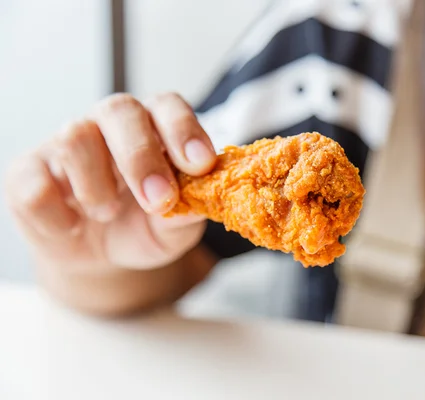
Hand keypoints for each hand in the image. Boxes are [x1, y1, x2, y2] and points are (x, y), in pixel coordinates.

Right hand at [5, 93, 216, 273]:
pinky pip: (35, 183)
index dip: (184, 129)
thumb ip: (189, 212)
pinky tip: (73, 227)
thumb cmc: (144, 226)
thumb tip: (205, 200)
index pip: (167, 106)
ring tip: (109, 214)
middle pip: (119, 110)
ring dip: (97, 186)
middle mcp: (109, 124)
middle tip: (158, 200)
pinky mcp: (29, 171)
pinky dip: (58, 215)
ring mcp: (65, 143)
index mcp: (153, 126)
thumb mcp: (174, 228)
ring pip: (75, 138)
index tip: (200, 164)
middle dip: (141, 157)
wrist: (101, 257)